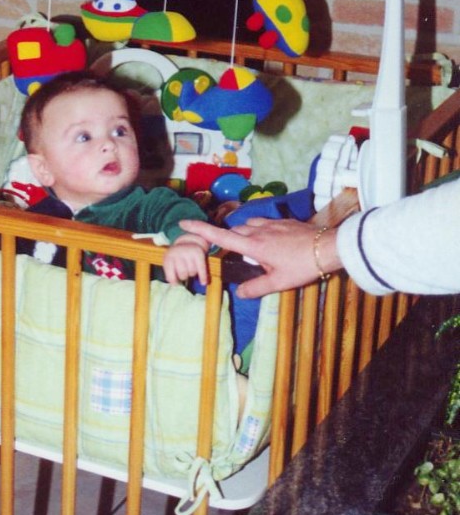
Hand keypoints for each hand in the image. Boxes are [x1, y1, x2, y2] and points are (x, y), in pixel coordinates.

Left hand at [163, 234, 209, 285]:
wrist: (189, 240)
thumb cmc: (178, 256)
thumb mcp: (170, 262)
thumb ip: (170, 273)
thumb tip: (175, 285)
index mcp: (168, 256)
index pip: (171, 275)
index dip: (173, 281)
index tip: (176, 284)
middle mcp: (178, 253)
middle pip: (182, 274)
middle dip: (184, 276)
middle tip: (184, 272)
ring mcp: (188, 252)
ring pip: (192, 272)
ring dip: (192, 273)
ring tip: (190, 266)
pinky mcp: (198, 253)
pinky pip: (201, 269)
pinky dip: (203, 276)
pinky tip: (203, 282)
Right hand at [179, 216, 338, 298]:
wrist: (330, 246)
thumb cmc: (303, 265)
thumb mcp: (279, 283)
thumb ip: (257, 288)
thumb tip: (239, 292)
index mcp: (253, 246)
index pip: (220, 236)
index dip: (200, 230)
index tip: (183, 223)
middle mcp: (258, 231)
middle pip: (234, 231)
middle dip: (229, 240)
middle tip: (235, 256)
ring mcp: (271, 224)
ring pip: (249, 226)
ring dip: (245, 235)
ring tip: (256, 252)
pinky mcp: (283, 221)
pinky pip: (265, 224)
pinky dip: (261, 232)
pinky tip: (274, 244)